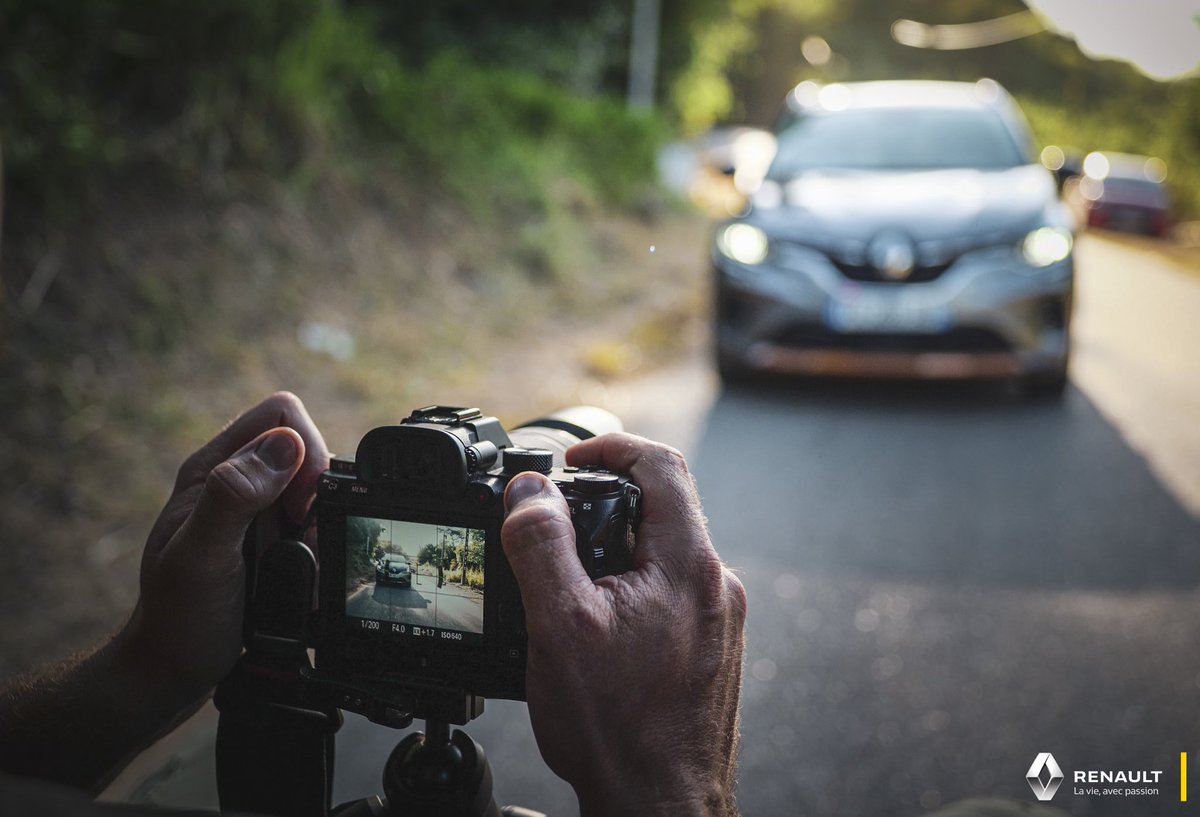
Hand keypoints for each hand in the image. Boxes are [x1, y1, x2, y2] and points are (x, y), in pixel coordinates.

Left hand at [118, 392, 329, 703]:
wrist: (174, 669)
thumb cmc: (178, 618)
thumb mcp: (202, 556)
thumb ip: (235, 497)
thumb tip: (284, 445)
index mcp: (214, 469)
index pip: (280, 415)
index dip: (305, 450)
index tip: (301, 502)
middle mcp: (238, 481)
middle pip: (306, 448)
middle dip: (320, 491)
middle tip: (304, 536)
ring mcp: (257, 510)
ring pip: (318, 487)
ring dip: (322, 523)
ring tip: (300, 561)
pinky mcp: (273, 538)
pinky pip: (317, 522)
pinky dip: (321, 545)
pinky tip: (302, 574)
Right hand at [502, 434, 746, 816]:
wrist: (661, 806)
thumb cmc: (618, 730)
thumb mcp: (559, 626)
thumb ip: (542, 548)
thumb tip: (530, 491)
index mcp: (688, 566)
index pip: (662, 465)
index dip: (612, 446)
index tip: (572, 459)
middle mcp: (714, 586)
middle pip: (663, 508)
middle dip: (606, 503)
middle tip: (556, 524)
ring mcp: (717, 619)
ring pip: (664, 553)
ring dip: (617, 550)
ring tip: (569, 584)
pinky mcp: (711, 648)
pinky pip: (669, 592)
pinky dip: (631, 587)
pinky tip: (598, 626)